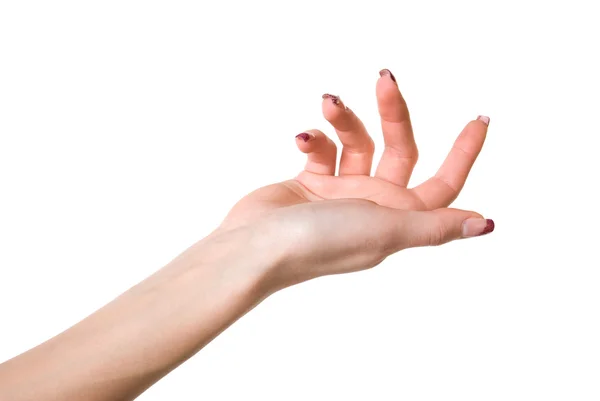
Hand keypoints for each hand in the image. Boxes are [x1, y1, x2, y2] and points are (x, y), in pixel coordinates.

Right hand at [217, 69, 492, 286]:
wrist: (256, 247)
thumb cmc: (322, 243)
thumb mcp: (387, 230)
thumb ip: (435, 224)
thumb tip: (486, 224)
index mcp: (398, 218)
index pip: (443, 183)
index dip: (463, 154)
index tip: (478, 119)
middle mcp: (373, 204)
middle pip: (399, 149)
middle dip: (394, 114)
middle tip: (385, 81)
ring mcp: (341, 193)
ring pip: (356, 142)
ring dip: (345, 120)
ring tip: (329, 104)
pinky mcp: (310, 182)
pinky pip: (322, 148)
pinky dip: (315, 137)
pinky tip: (303, 138)